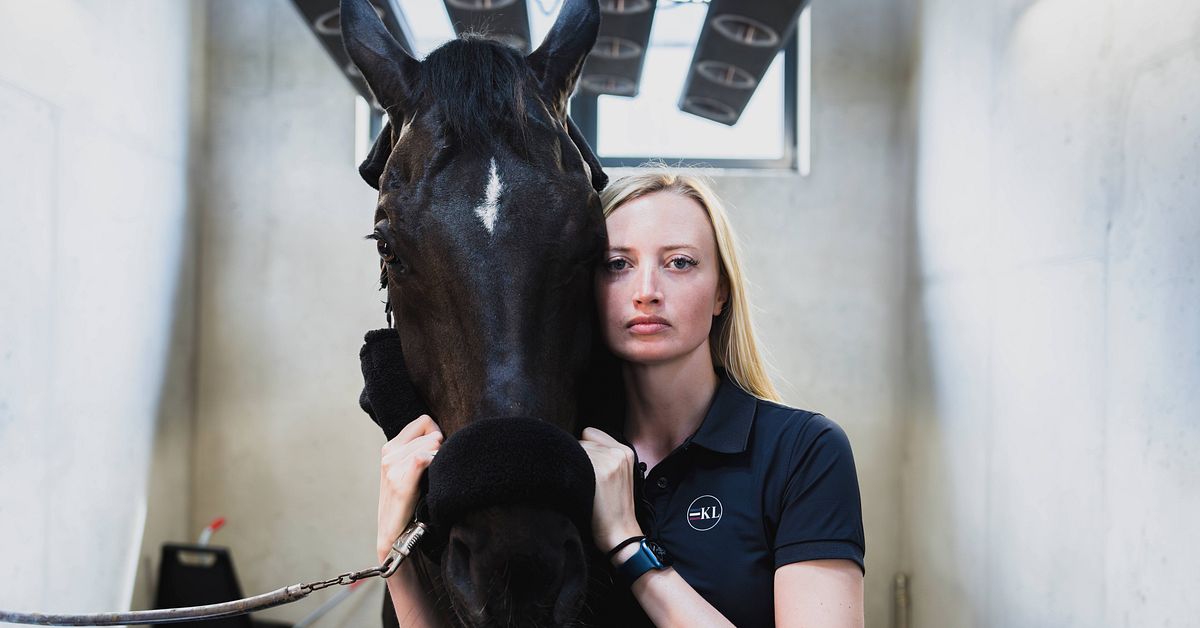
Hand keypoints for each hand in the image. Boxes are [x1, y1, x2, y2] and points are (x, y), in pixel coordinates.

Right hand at [377, 414, 441, 562]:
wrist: (394, 536)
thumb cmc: (409, 504)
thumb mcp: (411, 472)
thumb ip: (421, 450)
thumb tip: (444, 435)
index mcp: (390, 448)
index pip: (423, 421)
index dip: (438, 432)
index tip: (440, 452)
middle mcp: (389, 454)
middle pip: (430, 430)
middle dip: (441, 446)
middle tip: (438, 468)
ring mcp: (391, 467)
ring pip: (430, 442)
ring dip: (440, 457)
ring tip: (435, 477)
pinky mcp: (399, 482)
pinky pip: (422, 458)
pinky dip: (435, 464)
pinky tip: (434, 480)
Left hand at [579, 427, 643, 552]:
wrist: (620, 534)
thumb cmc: (614, 509)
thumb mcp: (619, 475)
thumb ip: (604, 456)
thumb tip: (574, 445)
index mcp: (625, 451)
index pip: (590, 433)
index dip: (583, 450)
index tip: (584, 467)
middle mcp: (618, 452)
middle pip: (580, 442)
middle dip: (577, 458)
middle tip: (583, 481)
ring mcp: (610, 460)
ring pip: (573, 451)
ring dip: (571, 467)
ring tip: (580, 487)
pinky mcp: (600, 472)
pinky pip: (572, 461)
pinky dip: (568, 474)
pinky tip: (576, 489)